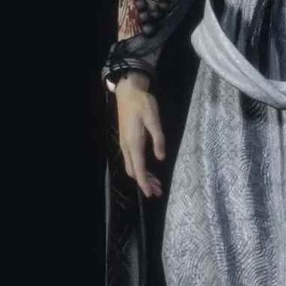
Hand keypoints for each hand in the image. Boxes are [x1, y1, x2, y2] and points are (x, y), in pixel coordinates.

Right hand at [116, 72, 165, 198]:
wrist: (128, 92)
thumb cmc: (143, 104)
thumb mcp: (154, 120)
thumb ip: (158, 139)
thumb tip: (160, 158)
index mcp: (134, 143)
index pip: (139, 169)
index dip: (144, 183)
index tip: (151, 194)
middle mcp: (127, 146)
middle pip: (134, 171)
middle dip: (145, 183)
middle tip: (158, 191)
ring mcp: (125, 143)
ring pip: (132, 166)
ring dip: (143, 176)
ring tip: (156, 183)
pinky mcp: (126, 140)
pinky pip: (132, 159)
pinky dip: (140, 168)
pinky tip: (149, 169)